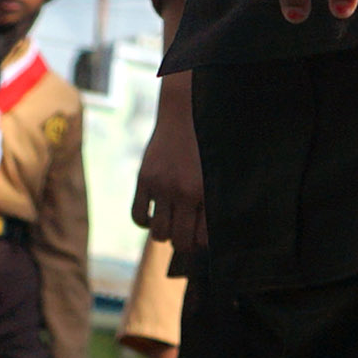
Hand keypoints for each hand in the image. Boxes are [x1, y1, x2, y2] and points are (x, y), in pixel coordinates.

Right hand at [132, 70, 208, 253]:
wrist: (184, 113)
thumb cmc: (208, 144)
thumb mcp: (219, 170)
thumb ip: (216, 199)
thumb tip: (211, 233)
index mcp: (204, 192)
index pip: (202, 239)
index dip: (202, 244)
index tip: (201, 238)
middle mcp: (182, 192)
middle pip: (180, 241)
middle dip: (184, 245)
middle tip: (186, 236)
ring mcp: (160, 186)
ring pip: (158, 233)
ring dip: (165, 234)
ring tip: (171, 225)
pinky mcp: (144, 179)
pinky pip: (137, 216)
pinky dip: (145, 222)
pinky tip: (154, 215)